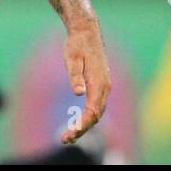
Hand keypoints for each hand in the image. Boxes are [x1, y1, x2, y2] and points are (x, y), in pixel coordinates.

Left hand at [62, 19, 110, 144]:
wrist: (87, 32)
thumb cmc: (77, 44)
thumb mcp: (72, 58)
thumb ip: (75, 76)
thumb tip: (78, 93)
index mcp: (99, 82)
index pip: (92, 111)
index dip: (82, 124)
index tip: (71, 133)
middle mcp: (105, 87)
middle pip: (96, 116)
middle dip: (82, 130)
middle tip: (65, 139)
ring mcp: (105, 87)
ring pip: (97, 113)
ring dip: (85, 126)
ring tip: (68, 136)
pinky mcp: (102, 85)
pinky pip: (97, 106)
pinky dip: (88, 118)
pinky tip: (77, 123)